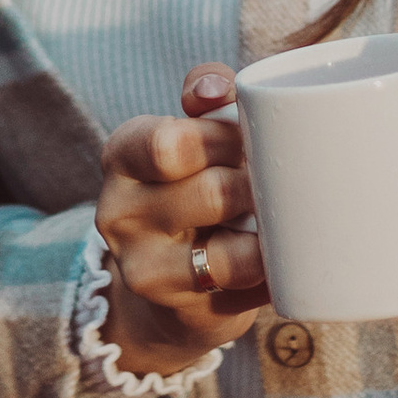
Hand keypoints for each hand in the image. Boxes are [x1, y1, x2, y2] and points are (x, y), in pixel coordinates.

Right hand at [95, 73, 266, 369]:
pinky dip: (271, 272)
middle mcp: (119, 213)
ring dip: (265, 236)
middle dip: (256, 189)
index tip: (246, 142)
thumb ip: (206, 99)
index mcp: (123, 155)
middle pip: (213, 193)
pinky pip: (244, 292)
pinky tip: (279, 259)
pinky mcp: (180, 311)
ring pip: (227, 253)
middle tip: (271, 185)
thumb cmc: (194, 188)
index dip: (224, 140)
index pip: (170, 143)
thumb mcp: (191, 137)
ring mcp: (144, 269)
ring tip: (275, 222)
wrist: (169, 286)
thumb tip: (217, 86)